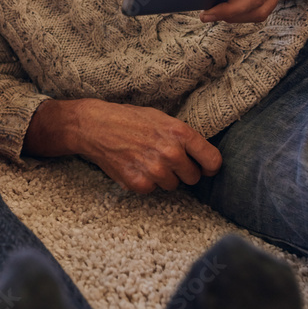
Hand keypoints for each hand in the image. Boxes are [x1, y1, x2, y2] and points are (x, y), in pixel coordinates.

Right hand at [26, 98, 221, 192]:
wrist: (95, 126)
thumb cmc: (129, 119)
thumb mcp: (161, 118)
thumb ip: (183, 137)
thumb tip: (202, 157)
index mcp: (179, 133)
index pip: (212, 161)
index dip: (210, 167)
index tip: (205, 168)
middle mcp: (170, 152)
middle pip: (194, 177)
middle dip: (183, 171)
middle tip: (166, 159)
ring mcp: (154, 170)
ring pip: (173, 186)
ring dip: (164, 177)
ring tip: (147, 160)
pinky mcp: (139, 183)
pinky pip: (153, 190)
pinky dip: (146, 182)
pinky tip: (135, 166)